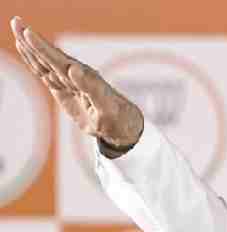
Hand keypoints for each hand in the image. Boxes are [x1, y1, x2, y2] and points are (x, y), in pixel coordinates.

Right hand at [9, 16, 143, 152]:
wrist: (122, 125)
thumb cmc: (117, 117)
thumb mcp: (106, 106)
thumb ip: (91, 87)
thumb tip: (74, 69)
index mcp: (83, 77)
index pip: (58, 59)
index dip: (42, 47)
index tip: (28, 33)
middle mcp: (74, 75)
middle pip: (48, 56)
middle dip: (32, 41)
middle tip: (16, 22)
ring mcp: (68, 82)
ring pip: (44, 63)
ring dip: (30, 48)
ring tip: (17, 31)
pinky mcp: (64, 90)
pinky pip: (46, 74)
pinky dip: (35, 63)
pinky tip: (27, 54)